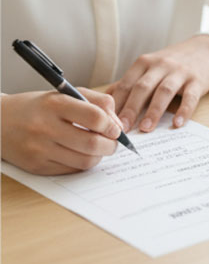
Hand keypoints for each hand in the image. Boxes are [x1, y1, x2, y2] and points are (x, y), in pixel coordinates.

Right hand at [0, 89, 122, 174]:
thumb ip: (97, 102)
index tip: (115, 129)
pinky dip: (82, 163)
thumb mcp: (66, 93)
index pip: (95, 117)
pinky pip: (71, 170)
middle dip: (111, 145)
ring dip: (99, 156)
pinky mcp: (36, 166)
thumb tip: (118, 125)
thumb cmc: (39, 106)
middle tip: (113, 143)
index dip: (112, 125)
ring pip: (84, 160)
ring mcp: (39, 149)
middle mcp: (45, 127)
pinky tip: (81, 154)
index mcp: (54, 104)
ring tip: (99, 148)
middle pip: (92, 143)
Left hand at [109, 35, 208, 132]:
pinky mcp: (197, 80)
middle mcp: (161, 65)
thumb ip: (129, 83)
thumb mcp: (148, 67)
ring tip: (146, 128)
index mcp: (144, 63)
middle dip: (131, 108)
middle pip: (143, 87)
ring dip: (154, 111)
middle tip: (122, 128)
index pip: (126, 84)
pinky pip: (190, 97)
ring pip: (164, 91)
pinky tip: (178, 123)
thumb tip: (105, 102)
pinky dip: (184, 110)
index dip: (116, 103)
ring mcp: (180, 72)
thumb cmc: (171, 63)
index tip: (107, 122)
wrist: (204, 50)